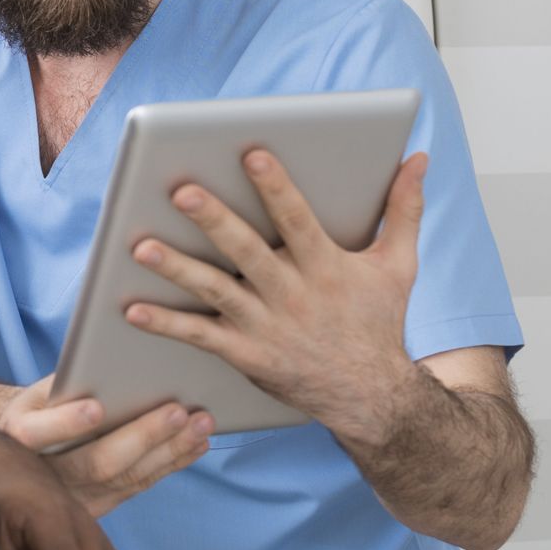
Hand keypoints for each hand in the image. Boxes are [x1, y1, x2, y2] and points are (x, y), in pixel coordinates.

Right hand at [0, 375, 212, 516]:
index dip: (66, 423)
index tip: (96, 407)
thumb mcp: (37, 393)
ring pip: (126, 479)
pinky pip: (139, 486)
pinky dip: (171, 464)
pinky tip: (196, 444)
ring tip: (201, 423)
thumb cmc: (37, 410)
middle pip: (97, 463)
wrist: (23, 454)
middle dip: (143, 436)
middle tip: (179, 411)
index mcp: (19, 438)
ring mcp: (75, 499)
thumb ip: (64, 383)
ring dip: (169, 451)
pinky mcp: (99, 508)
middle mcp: (45, 477)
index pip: (37, 435)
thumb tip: (108, 363)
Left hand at [122, 149, 426, 441]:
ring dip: (177, 269)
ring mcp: (266, 326)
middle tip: (180, 191)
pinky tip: (132, 308)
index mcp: (327, 266)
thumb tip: (419, 158)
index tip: (253, 154)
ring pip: (215, 291)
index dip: (277, 187)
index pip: (298, 219)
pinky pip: (200, 337)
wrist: (371, 396)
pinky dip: (165, 324)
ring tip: (141, 245)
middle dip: (214, 220)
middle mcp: (293, 294)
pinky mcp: (246, 354)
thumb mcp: (398, 266)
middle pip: (248, 251)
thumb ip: (405, 209)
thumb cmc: (379, 322)